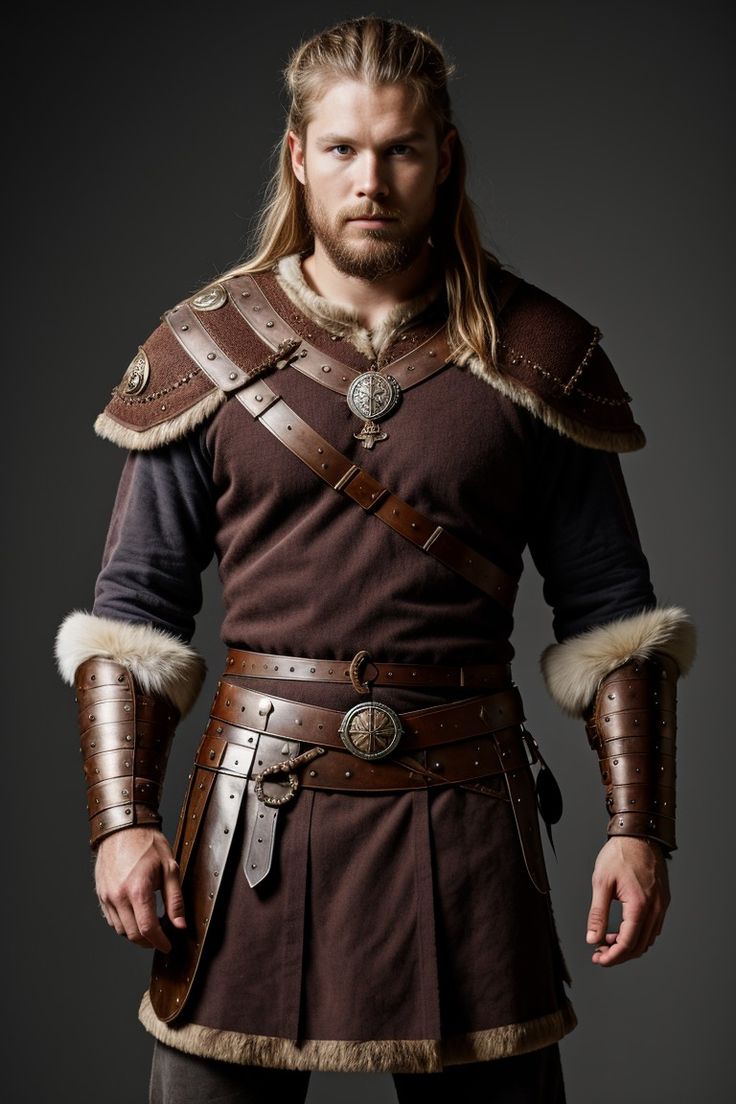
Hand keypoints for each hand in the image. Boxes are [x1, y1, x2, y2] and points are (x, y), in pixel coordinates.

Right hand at [94, 826, 185, 951]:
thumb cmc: (148, 844)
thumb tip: (181, 925)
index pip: (148, 929)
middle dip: (149, 942)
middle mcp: (118, 896)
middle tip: (162, 939)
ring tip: (150, 928)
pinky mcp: (100, 894)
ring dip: (136, 934)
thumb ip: (175, 900)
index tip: (168, 946)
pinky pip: (111, 919)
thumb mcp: (170, 868)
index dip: (160, 942)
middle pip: (133, 934)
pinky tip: (136, 917)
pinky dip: (124, 925)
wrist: (123, 827)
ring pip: (120, 930)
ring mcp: (106, 896)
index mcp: (138, 890)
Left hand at [585, 836, 669, 966]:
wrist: (638, 834)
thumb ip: (597, 914)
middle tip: (599, 954)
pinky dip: (638, 934)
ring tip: (606, 940)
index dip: (612, 956)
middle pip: (639, 945)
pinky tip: (621, 929)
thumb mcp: (601, 882)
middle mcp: (655, 908)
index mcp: (639, 905)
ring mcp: (661, 905)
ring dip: (628, 945)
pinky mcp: (662, 900)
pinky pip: (653, 927)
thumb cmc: (618, 855)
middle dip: (618, 954)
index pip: (628, 943)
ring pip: (647, 939)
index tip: (598, 959)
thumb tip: (592, 939)